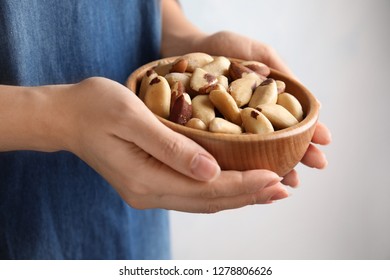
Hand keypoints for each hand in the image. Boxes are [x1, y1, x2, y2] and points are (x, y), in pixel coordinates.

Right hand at [55, 77, 287, 211]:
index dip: (243, 184)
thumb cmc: (96, 108)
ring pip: (203, 199)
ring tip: (269, 188)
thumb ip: (172, 148)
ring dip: (237, 194)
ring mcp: (148, 191)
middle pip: (209, 200)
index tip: (275, 176)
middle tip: (282, 186)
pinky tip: (235, 182)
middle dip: (247, 194)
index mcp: (145, 180)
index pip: (206, 189)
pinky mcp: (150, 182)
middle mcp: (149, 193)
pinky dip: (218, 188)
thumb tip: (212, 172)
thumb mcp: (134, 119)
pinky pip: (192, 191)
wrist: (66, 116)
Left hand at [191, 31, 331, 185]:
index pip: (292, 123)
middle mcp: (250, 122)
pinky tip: (251, 179)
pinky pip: (224, 152)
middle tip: (317, 164)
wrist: (187, 47)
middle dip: (299, 154)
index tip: (325, 141)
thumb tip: (314, 102)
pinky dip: (238, 166)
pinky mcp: (206, 137)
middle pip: (278, 142)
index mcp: (265, 105)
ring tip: (291, 180)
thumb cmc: (226, 47)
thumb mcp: (258, 54)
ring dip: (275, 167)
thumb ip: (281, 73)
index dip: (310, 132)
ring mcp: (229, 132)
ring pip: (255, 154)